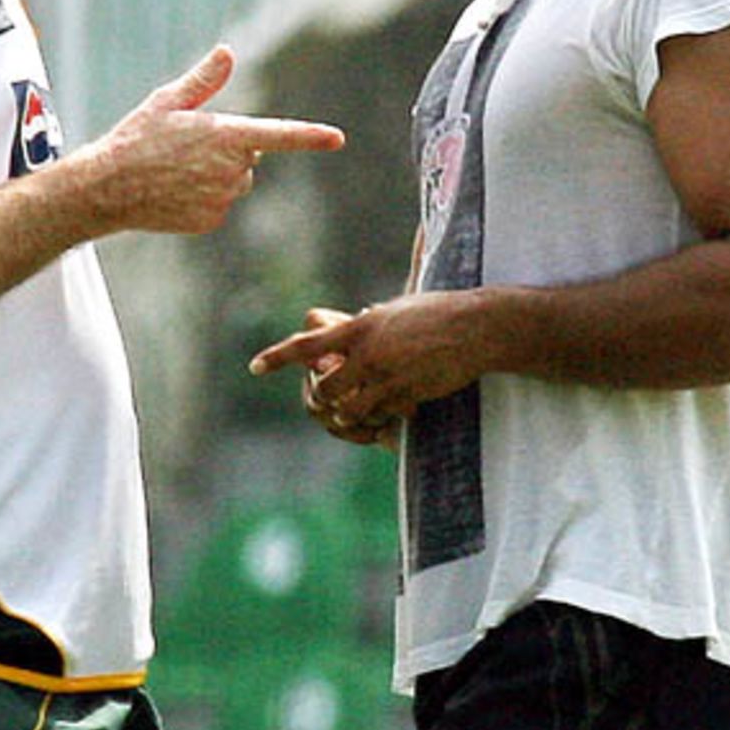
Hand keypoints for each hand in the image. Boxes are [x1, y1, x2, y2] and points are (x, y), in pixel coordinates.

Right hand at [76, 44, 343, 234]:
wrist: (107, 189)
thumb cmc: (136, 139)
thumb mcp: (167, 102)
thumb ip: (203, 80)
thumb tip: (227, 52)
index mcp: (226, 136)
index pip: (279, 135)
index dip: (310, 137)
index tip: (337, 138)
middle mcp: (230, 170)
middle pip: (249, 157)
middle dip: (227, 151)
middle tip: (185, 148)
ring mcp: (222, 199)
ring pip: (235, 182)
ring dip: (216, 176)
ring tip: (176, 171)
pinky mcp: (211, 220)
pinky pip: (219, 205)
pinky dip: (203, 199)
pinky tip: (174, 193)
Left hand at [250, 291, 481, 429]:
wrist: (475, 327)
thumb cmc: (436, 312)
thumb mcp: (392, 309)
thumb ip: (363, 323)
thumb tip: (337, 322)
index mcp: (360, 327)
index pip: (308, 344)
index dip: (278, 357)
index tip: (254, 367)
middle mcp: (368, 352)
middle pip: (325, 388)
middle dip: (324, 398)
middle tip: (333, 399)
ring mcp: (388, 376)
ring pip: (349, 409)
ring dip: (349, 415)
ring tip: (362, 410)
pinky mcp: (408, 394)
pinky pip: (381, 417)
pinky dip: (380, 419)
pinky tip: (395, 413)